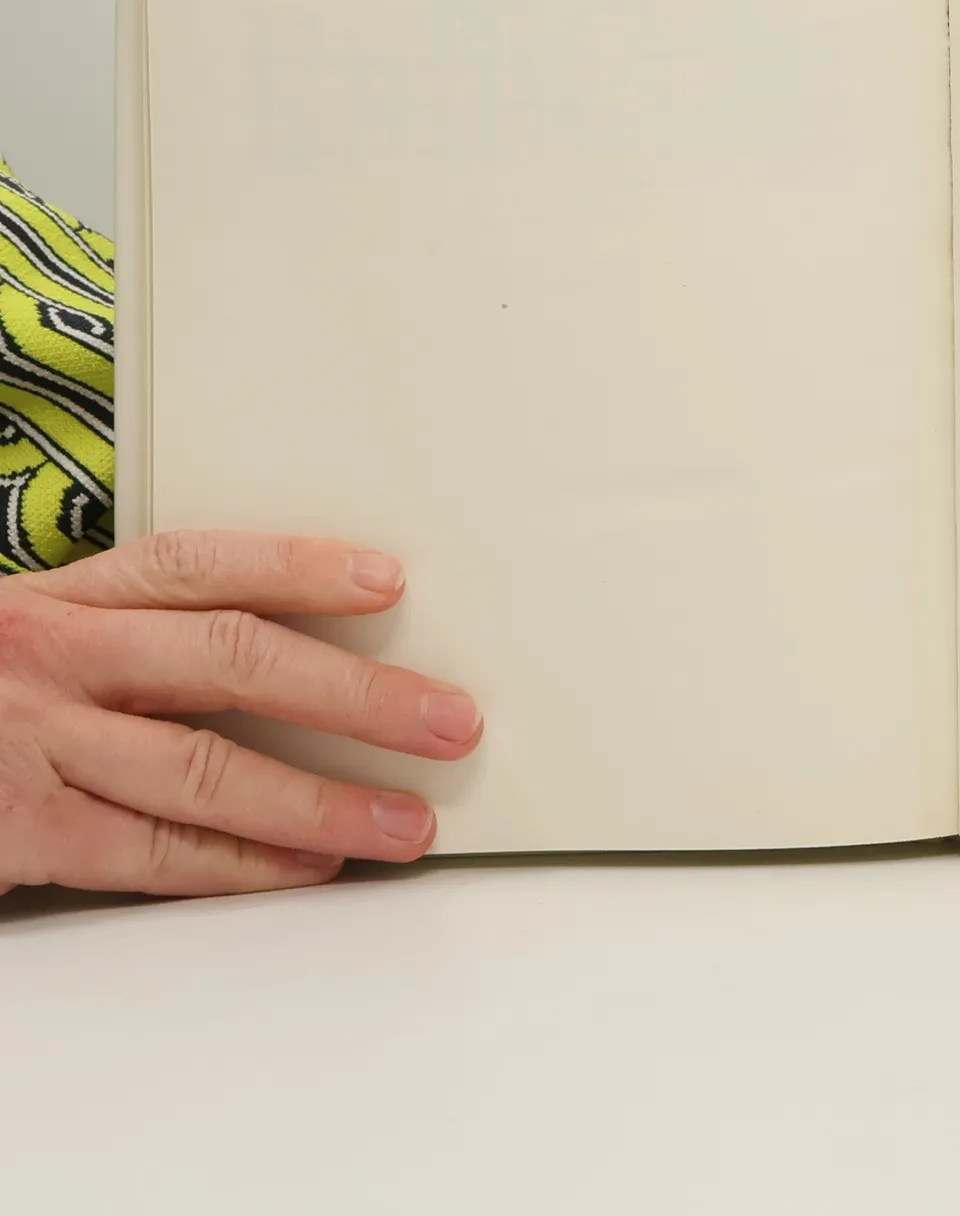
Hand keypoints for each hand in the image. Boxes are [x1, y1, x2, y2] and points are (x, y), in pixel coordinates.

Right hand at [1, 531, 480, 897]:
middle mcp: (51, 659)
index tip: (389, 581)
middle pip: (232, 661)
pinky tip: (309, 867)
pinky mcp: (15, 833)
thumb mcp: (26, 635)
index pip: (201, 564)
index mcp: (62, 599)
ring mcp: (29, 747)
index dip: (300, 565)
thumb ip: (129, 638)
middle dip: (355, 694)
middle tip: (445, 720)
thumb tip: (281, 648)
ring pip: (206, 770)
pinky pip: (150, 854)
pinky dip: (240, 867)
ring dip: (322, 801)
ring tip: (405, 822)